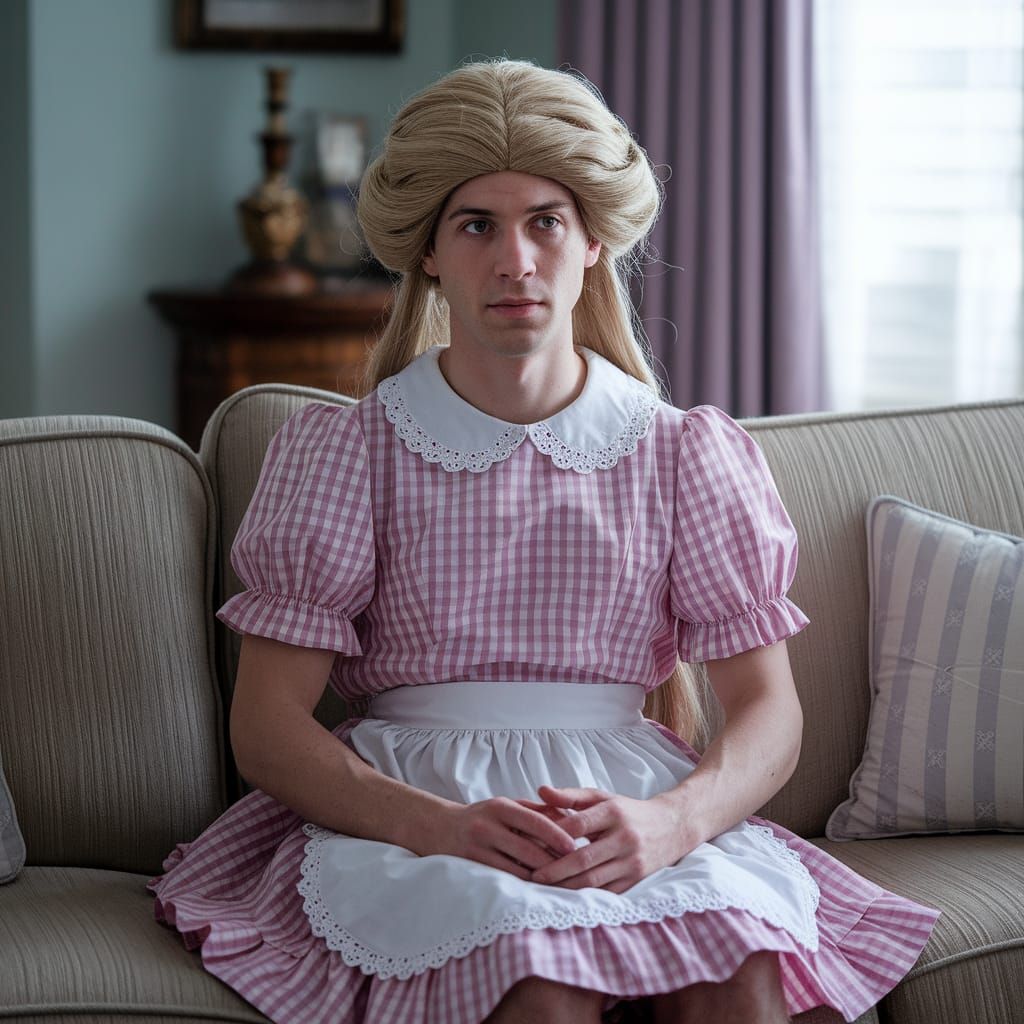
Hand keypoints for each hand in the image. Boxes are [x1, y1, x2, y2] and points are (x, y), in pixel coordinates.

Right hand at [434, 797, 578, 880]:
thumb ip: (535, 811)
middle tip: (574, 872)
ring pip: (516, 869)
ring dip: (540, 878)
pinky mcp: (470, 866)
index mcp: (500, 807)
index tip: (575, 847)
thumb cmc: (483, 817)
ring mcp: (476, 848)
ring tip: (560, 883)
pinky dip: (522, 885)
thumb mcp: (506, 806)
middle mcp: (487, 825)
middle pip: (528, 849)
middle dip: (553, 862)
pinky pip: (503, 879)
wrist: (440, 828)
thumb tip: (569, 819)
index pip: (535, 822)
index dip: (557, 836)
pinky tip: (536, 888)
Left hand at [528, 786, 695, 893]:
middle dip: (555, 870)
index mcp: (613, 812)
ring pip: (594, 880)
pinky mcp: (637, 880)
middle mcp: (624, 837)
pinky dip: (586, 895)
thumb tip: (540, 790)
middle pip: (583, 858)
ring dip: (567, 886)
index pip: (578, 825)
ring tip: (545, 889)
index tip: (532, 842)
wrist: (673, 826)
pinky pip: (607, 892)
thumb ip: (571, 796)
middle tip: (532, 876)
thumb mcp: (603, 797)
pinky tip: (568, 895)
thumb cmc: (628, 811)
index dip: (554, 835)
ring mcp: (633, 861)